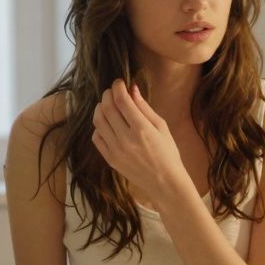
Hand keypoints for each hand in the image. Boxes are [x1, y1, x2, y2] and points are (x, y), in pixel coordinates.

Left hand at [91, 80, 186, 198]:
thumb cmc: (168, 152)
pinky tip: (108, 124)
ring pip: (98, 121)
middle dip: (107, 94)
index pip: (121, 100)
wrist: (164, 181)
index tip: (118, 82)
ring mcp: (115, 149)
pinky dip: (99, 126)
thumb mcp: (161, 126)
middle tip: (112, 92)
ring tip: (108, 105)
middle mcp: (125, 138)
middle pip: (106, 108)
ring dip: (100, 108)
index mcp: (141, 128)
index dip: (117, 87)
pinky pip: (96, 137)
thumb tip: (132, 89)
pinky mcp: (110, 159)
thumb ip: (144, 107)